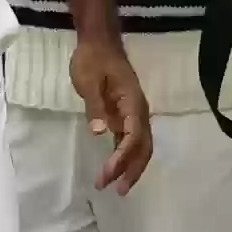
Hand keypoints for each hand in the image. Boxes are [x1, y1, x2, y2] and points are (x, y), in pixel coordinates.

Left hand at [70, 37, 154, 193]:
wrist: (98, 42)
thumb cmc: (93, 59)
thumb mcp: (89, 80)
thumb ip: (95, 106)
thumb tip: (100, 132)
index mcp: (132, 103)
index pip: (133, 137)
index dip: (123, 158)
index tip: (108, 174)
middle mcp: (138, 111)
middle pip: (143, 147)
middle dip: (132, 170)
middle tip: (117, 190)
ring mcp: (133, 113)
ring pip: (139, 146)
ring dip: (130, 166)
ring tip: (115, 186)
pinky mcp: (124, 114)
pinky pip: (130, 140)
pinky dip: (124, 156)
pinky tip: (115, 169)